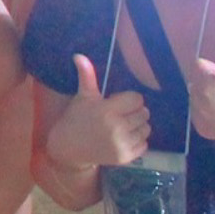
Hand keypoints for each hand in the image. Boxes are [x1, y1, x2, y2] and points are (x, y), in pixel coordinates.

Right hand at [46, 53, 152, 168]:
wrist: (68, 149)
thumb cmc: (76, 119)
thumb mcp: (82, 97)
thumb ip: (86, 76)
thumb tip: (79, 55)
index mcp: (107, 110)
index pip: (137, 99)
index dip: (130, 98)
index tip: (119, 102)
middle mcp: (117, 127)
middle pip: (144, 113)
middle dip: (135, 111)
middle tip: (122, 114)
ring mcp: (122, 144)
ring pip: (146, 129)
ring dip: (138, 126)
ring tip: (125, 125)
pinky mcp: (125, 157)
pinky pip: (144, 145)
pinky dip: (138, 140)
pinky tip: (124, 138)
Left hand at [190, 44, 214, 148]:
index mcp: (206, 84)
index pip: (199, 66)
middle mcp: (197, 101)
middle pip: (196, 82)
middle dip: (210, 83)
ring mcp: (198, 117)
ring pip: (196, 98)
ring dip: (207, 97)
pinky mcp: (202, 130)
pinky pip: (198, 115)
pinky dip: (207, 113)